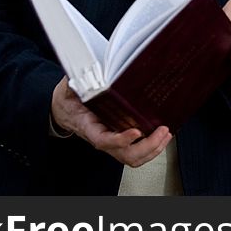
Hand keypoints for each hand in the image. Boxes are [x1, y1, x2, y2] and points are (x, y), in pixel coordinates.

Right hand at [50, 77, 170, 166]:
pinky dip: (152, 148)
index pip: (104, 140)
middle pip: (125, 153)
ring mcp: (112, 142)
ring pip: (133, 157)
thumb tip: (80, 74)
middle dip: (147, 146)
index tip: (136, 131)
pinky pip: (136, 151)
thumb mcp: (68, 89)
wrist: (65, 111)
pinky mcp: (120, 139)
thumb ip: (74, 82)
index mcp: (88, 127)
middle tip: (161, 131)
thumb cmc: (69, 100)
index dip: (120, 140)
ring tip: (166, 135)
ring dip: (153, 149)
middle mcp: (102, 138)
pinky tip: (162, 137)